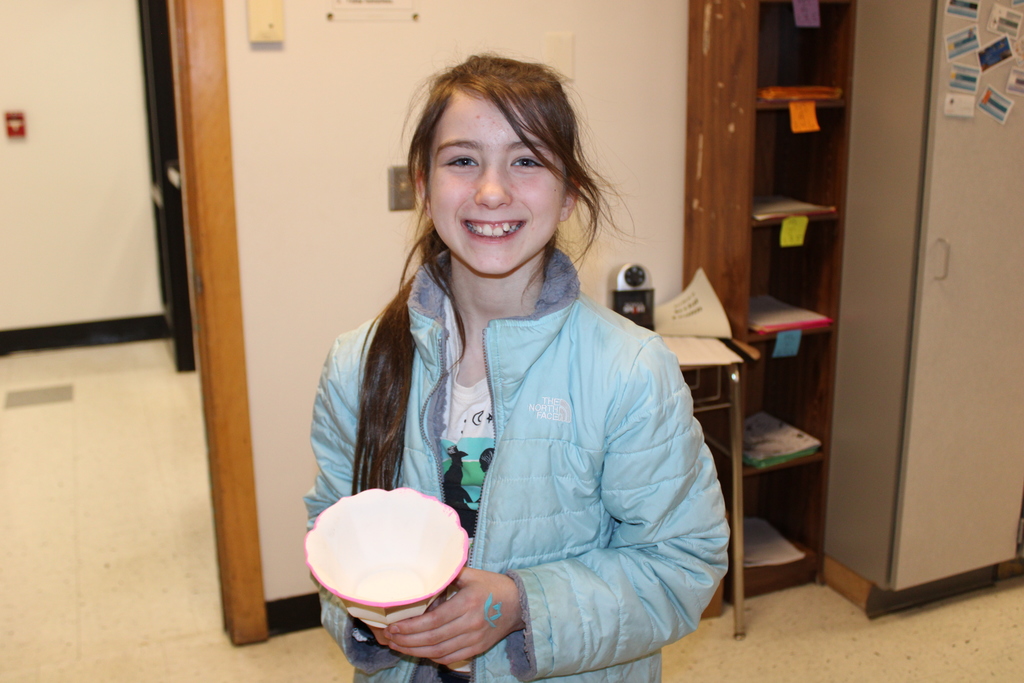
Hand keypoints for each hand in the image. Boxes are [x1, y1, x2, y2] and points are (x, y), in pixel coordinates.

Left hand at [381, 567, 523, 665]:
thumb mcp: (472, 575)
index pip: (433, 621)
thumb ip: (448, 574)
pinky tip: (419, 652)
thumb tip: (425, 569)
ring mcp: (474, 639)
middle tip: (390, 638)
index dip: (411, 627)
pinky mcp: (477, 648)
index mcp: (467, 603)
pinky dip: (433, 657)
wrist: (520, 604)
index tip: (394, 626)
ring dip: (415, 652)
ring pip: (439, 652)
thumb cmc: (493, 586)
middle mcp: (471, 624)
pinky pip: (450, 658)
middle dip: (407, 640)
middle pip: (433, 639)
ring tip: (399, 646)